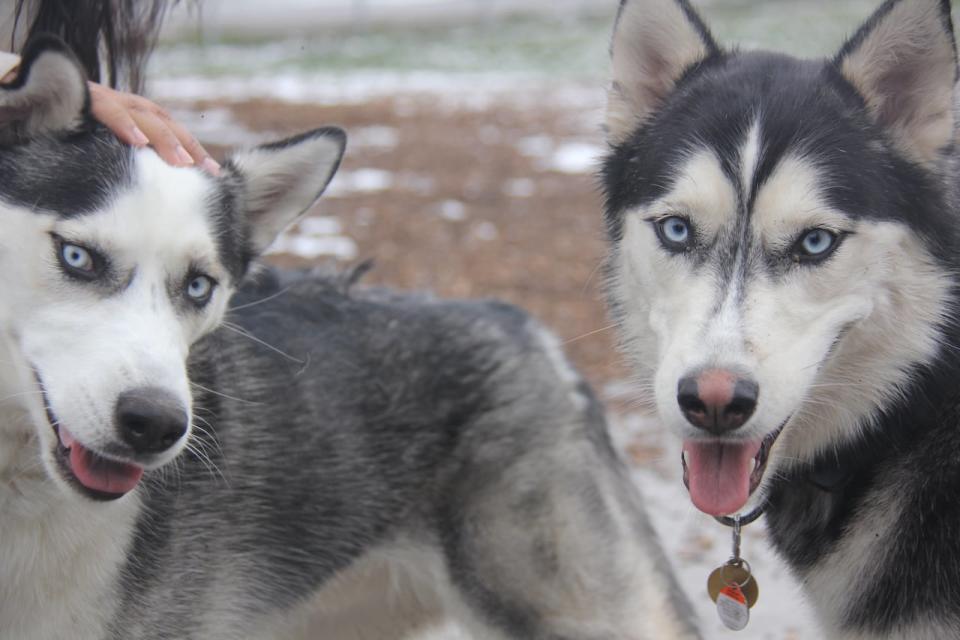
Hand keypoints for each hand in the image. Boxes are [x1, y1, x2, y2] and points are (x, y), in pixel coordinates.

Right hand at [88, 82, 220, 174]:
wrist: (38, 98)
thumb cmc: (76, 128)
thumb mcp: (109, 144)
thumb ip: (132, 157)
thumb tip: (158, 185)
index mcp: (139, 116)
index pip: (175, 132)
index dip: (195, 150)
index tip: (216, 174)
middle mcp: (130, 105)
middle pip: (167, 124)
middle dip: (189, 147)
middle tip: (208, 171)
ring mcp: (111, 99)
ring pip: (145, 117)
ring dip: (165, 140)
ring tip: (182, 162)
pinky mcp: (89, 98)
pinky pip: (109, 110)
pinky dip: (124, 125)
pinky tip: (137, 142)